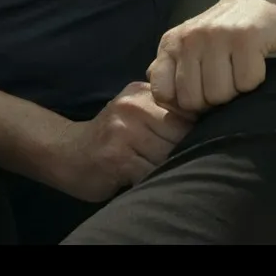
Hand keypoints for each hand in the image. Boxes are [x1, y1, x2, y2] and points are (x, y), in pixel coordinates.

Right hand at [46, 82, 195, 202]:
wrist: (64, 152)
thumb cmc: (109, 137)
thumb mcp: (134, 112)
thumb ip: (164, 112)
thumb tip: (211, 122)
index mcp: (142, 93)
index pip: (187, 110)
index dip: (197, 130)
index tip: (196, 143)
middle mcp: (132, 107)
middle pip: (181, 134)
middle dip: (186, 152)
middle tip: (182, 164)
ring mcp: (123, 132)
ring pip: (170, 155)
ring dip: (173, 169)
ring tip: (168, 174)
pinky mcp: (117, 158)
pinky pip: (153, 173)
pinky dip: (157, 181)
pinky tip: (151, 182)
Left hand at [148, 0, 275, 114]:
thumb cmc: (226, 29)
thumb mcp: (190, 44)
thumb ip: (172, 67)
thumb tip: (162, 97)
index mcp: (171, 44)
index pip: (162, 93)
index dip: (182, 105)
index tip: (200, 96)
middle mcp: (189, 40)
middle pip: (193, 100)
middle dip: (212, 102)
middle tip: (225, 84)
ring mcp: (216, 38)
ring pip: (220, 95)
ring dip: (235, 92)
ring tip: (239, 72)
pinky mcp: (245, 39)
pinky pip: (247, 83)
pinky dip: (255, 81)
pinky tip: (254, 63)